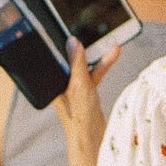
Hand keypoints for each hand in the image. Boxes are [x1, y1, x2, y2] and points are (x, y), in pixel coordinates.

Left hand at [54, 39, 112, 161]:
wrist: (89, 137)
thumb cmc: (79, 114)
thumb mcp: (79, 84)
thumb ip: (76, 63)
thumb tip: (72, 42)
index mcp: (53, 79)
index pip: (57, 55)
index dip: (65, 42)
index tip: (73, 28)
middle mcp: (61, 81)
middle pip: (72, 58)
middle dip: (85, 46)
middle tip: (94, 31)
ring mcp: (73, 86)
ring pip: (86, 65)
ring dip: (99, 56)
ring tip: (112, 45)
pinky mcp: (85, 91)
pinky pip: (94, 73)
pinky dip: (103, 66)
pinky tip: (112, 56)